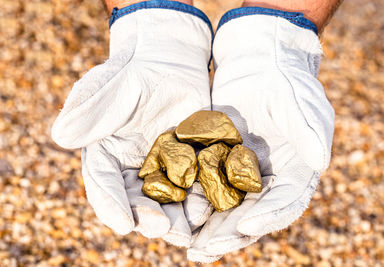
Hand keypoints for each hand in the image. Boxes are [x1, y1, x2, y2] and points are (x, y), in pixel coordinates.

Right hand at [52, 1, 212, 245]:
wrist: (169, 60)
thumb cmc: (135, 69)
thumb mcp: (111, 86)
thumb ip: (89, 110)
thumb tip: (60, 136)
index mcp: (105, 153)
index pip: (103, 183)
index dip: (111, 204)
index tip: (123, 224)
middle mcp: (131, 167)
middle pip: (136, 199)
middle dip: (148, 217)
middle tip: (163, 229)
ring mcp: (162, 167)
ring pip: (166, 198)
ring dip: (177, 216)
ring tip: (188, 229)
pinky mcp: (189, 162)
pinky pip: (194, 184)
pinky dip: (201, 196)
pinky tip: (209, 206)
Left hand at [187, 9, 333, 261]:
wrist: (258, 62)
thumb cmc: (284, 81)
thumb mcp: (299, 103)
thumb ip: (309, 133)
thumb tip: (319, 162)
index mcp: (295, 171)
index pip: (284, 201)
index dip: (268, 216)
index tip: (246, 226)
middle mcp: (268, 178)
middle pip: (251, 213)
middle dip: (229, 233)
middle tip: (206, 250)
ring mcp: (241, 172)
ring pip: (226, 207)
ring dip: (208, 228)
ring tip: (190, 246)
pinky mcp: (218, 161)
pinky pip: (205, 186)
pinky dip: (193, 202)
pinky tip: (177, 214)